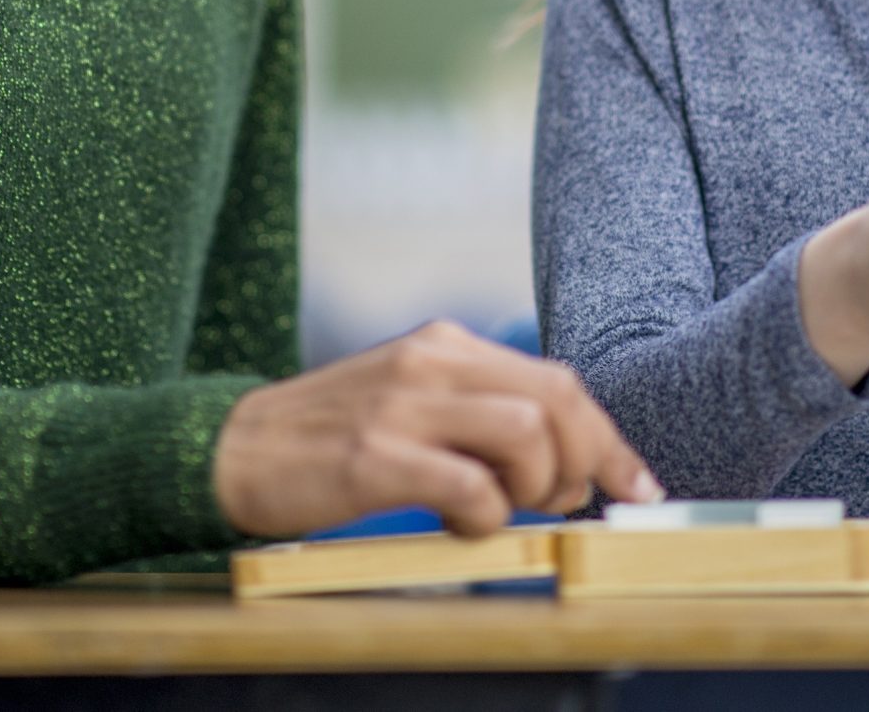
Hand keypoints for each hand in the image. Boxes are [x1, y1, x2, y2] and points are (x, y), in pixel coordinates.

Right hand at [212, 320, 662, 538]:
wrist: (231, 447)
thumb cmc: (332, 436)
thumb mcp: (411, 398)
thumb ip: (478, 412)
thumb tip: (564, 459)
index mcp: (446, 343)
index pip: (560, 380)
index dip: (609, 439)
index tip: (637, 485)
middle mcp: (431, 361)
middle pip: (558, 398)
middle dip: (586, 461)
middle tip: (564, 504)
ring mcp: (402, 406)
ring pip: (526, 432)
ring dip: (536, 486)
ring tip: (504, 511)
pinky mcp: (373, 458)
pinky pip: (468, 486)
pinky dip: (484, 517)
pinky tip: (460, 526)